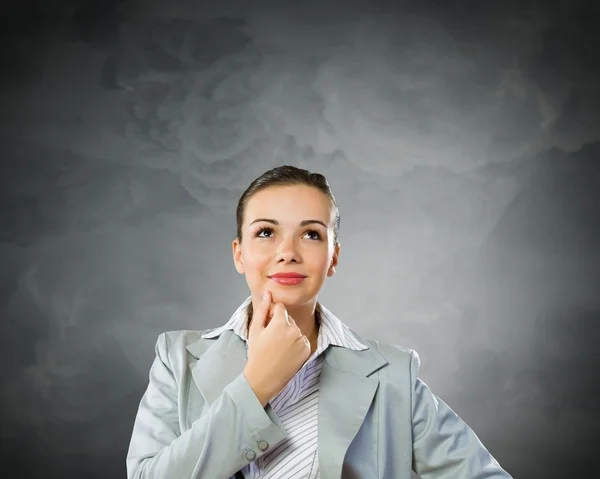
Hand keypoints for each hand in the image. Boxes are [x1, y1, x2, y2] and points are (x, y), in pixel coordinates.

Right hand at [243, 290, 310, 406]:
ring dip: (288, 334)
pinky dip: (295, 343)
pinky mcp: (307, 350)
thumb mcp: (255, 330)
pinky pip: (301, 339)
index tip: (266, 325)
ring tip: (277, 347)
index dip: (271, 314)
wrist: (263, 379)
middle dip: (280, 324)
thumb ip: (262, 309)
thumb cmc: (256, 354)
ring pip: (295, 329)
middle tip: (270, 340)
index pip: (280, 307)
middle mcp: (295, 330)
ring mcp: (302, 340)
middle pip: (288, 318)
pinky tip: (285, 352)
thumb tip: (268, 294)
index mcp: (280, 323)